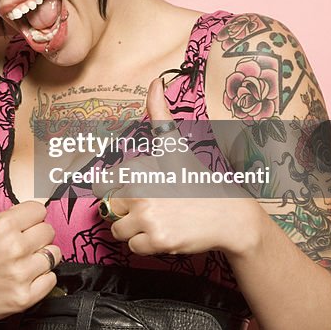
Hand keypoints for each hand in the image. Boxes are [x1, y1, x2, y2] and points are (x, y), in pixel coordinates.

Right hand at [0, 148, 61, 329]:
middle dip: (35, 236)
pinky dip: (42, 279)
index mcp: (2, 225)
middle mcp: (13, 248)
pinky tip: (23, 277)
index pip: (39, 210)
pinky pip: (52, 279)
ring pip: (54, 254)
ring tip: (21, 261)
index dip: (28, 218)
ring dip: (41, 257)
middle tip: (17, 245)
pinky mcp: (25, 298)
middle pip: (48, 231)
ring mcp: (20, 274)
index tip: (15, 227)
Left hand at [92, 79, 265, 257]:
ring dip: (135, 230)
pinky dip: (146, 245)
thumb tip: (155, 81)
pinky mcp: (157, 241)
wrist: (227, 215)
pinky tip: (165, 233)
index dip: (120, 189)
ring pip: (119, 231)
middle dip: (128, 211)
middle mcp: (139, 191)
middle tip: (155, 206)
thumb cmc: (197, 179)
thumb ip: (159, 116)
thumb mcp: (175, 146)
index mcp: (137, 168)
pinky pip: (133, 248)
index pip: (103, 185)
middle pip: (111, 210)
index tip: (141, 190)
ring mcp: (148, 217)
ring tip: (160, 219)